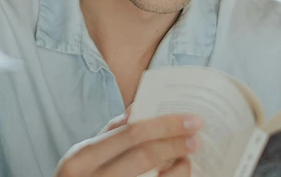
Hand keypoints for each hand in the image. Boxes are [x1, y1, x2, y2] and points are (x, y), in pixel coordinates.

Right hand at [55, 111, 203, 176]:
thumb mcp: (84, 157)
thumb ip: (110, 134)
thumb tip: (139, 109)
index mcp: (81, 159)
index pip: (131, 133)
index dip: (165, 125)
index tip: (191, 120)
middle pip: (144, 156)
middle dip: (176, 143)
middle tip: (198, 136)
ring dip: (178, 168)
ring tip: (188, 157)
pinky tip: (178, 173)